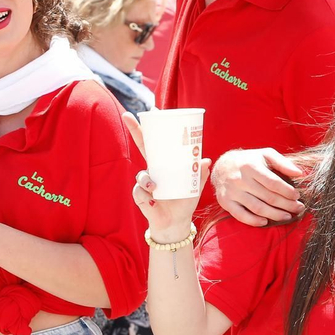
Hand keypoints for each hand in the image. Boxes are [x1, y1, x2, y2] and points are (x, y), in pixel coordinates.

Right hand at [124, 113, 209, 238]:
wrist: (177, 223)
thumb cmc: (184, 201)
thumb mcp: (195, 186)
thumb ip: (200, 174)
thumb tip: (205, 160)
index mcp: (165, 165)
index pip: (157, 143)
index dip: (152, 129)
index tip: (150, 110)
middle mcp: (153, 170)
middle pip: (141, 146)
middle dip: (134, 130)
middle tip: (128, 115)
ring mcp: (144, 183)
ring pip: (141, 174)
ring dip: (147, 180)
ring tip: (155, 187)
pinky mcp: (140, 196)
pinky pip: (139, 191)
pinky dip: (146, 195)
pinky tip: (152, 199)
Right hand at [210, 148, 304, 225]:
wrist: (222, 166)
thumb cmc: (249, 160)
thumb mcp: (265, 154)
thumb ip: (283, 162)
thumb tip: (299, 173)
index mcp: (251, 166)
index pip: (273, 182)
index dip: (287, 191)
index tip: (297, 196)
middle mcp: (240, 179)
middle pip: (268, 197)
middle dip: (286, 205)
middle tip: (298, 208)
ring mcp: (232, 192)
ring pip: (257, 208)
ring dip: (274, 215)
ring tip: (287, 216)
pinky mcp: (225, 202)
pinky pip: (241, 215)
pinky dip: (254, 221)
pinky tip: (265, 221)